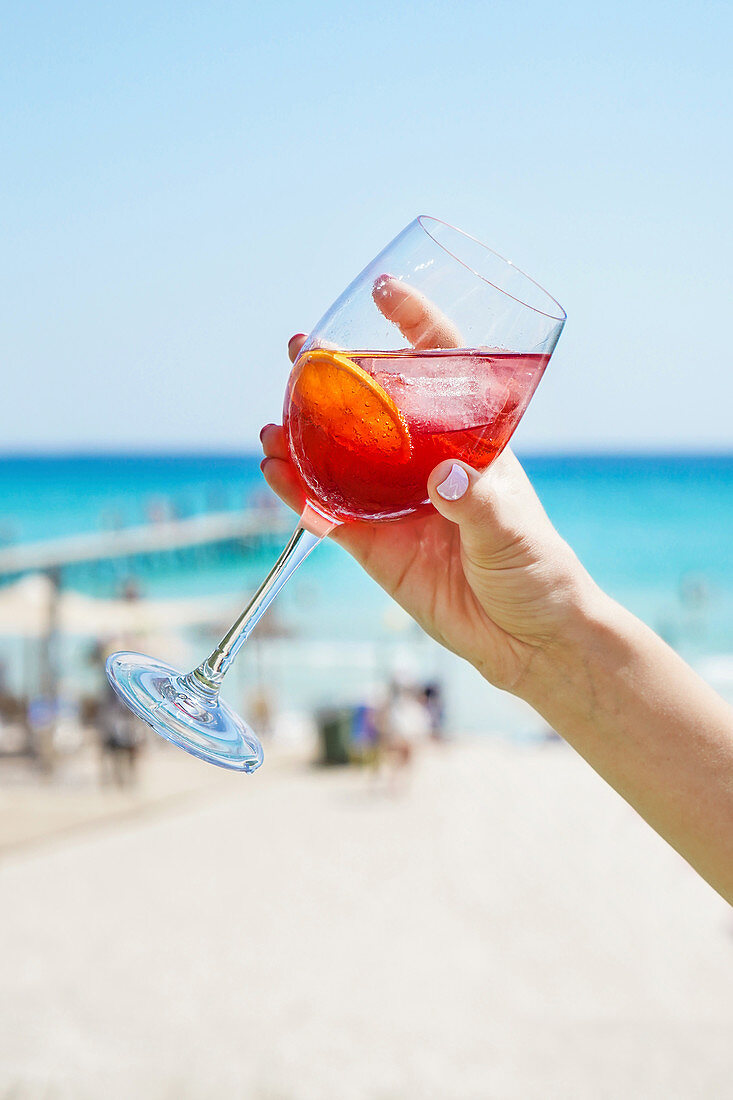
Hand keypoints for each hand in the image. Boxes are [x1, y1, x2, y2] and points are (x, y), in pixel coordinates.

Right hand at [260, 283, 593, 695]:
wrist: (527, 639)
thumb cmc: (537, 570)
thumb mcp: (513, 528)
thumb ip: (476, 501)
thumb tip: (442, 477)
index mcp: (467, 441)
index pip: (439, 367)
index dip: (413, 325)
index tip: (381, 291)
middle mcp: (424, 463)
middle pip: (372, 406)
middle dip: (332, 378)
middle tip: (299, 353)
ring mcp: (395, 503)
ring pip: (338, 458)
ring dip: (301, 436)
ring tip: (272, 422)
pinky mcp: (374, 545)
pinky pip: (328, 512)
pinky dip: (298, 493)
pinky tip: (273, 472)